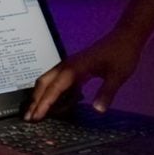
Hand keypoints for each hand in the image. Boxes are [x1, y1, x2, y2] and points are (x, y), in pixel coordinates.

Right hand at [25, 30, 142, 118]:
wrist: (126, 37)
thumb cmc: (122, 54)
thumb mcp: (118, 75)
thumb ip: (107, 93)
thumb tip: (98, 110)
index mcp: (75, 68)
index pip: (54, 88)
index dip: (44, 103)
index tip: (35, 117)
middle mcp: (68, 66)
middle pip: (44, 83)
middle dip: (35, 100)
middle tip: (28, 117)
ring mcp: (70, 66)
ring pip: (49, 81)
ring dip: (41, 96)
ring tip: (36, 113)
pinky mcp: (75, 68)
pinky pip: (59, 82)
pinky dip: (53, 93)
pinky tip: (57, 104)